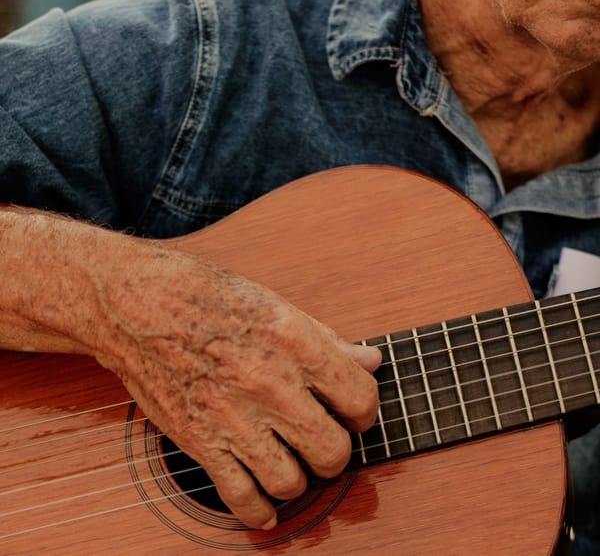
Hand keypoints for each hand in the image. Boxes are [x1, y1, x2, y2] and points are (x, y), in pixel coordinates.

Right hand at [90, 240, 380, 529]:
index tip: (352, 411)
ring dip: (299, 477)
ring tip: (291, 459)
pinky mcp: (198, 441)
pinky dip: (260, 511)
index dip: (364, 411)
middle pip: (333, 451)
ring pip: (292, 482)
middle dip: (335, 450)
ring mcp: (232, 418)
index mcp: (294, 342)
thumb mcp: (274, 303)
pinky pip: (241, 498)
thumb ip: (327, 339)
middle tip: (323, 437)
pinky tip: (266, 504)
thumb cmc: (204, 294)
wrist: (136, 304)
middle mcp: (268, 383)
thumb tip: (369, 362)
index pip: (360, 399)